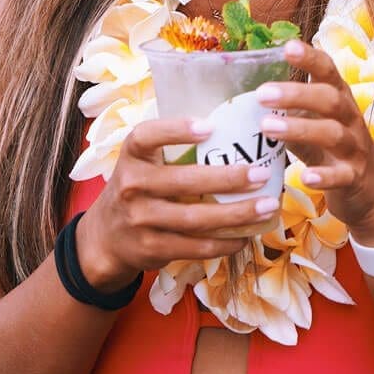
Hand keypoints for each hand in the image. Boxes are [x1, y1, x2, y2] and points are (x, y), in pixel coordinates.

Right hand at [77, 118, 279, 291]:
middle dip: (228, 178)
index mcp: (131, 154)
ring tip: (267, 206)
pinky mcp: (152, 247)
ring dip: (236, 214)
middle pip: (184, 181)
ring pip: (195, 218)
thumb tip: (232, 129)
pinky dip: (225, 241)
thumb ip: (171, 148)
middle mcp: (132, 184)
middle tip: (262, 173)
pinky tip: (246, 234)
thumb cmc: (138, 187)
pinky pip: (195, 246)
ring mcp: (141, 219)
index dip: (176, 130)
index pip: (147, 136)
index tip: (210, 126)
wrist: (106, 236)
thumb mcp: (142, 162)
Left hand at [257, 39, 373, 246]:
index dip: (310, 58)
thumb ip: (290, 112)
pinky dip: (324, 175)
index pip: (328, 71)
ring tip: (268, 128)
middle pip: (329, 99)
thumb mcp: (315, 125)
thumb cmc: (334, 151)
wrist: (372, 193)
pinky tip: (305, 176)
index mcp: (339, 99)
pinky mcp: (355, 178)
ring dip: (300, 129)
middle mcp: (350, 119)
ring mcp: (355, 149)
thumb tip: (248, 98)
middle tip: (262, 94)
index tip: (287, 47)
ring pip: (333, 133)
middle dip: (296, 94)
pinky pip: (341, 176)